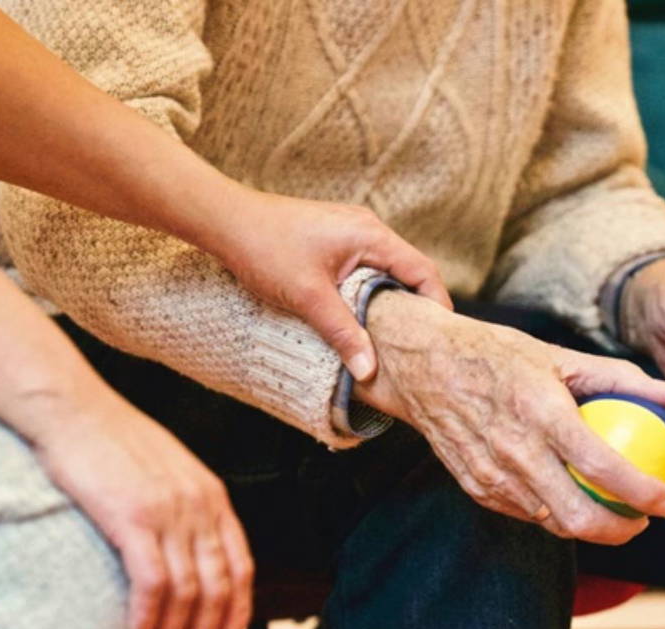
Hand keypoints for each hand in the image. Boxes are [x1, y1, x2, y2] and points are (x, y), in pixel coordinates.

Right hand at [24, 387, 253, 628]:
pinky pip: (152, 582)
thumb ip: (183, 507)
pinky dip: (148, 618)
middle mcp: (198, 504)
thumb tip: (184, 550)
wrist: (71, 409)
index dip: (238, 610)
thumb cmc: (108, 439)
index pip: (241, 565)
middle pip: (218, 586)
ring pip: (186, 591)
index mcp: (211, 494)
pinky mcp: (133, 517)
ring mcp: (168, 511)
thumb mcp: (165, 469)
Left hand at [213, 190, 451, 380]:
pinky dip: (368, 293)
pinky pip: (364, 268)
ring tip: (390, 338)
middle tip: (417, 346)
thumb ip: (343, 333)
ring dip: (389, 302)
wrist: (225, 220)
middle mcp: (367, 229)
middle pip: (408, 272)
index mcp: (371, 235)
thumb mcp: (308, 297)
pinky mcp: (333, 240)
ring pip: (385, 271)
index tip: (439, 339)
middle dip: (415, 308)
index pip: (423, 271)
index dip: (437, 305)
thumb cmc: (265, 248)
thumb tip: (369, 371)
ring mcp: (350, 232)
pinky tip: (358, 318)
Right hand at [354, 291, 664, 545]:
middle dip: (621, 530)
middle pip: (578, 517)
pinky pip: (526, 514)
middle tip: (645, 519)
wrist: (424, 366)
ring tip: (616, 514)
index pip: (602, 467)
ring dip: (590, 527)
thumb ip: (620, 378)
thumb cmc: (497, 355)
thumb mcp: (559, 355)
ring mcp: (492, 475)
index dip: (643, 493)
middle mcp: (515, 451)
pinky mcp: (477, 488)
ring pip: (553, 523)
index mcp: (541, 412)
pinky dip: (555, 514)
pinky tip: (573, 500)